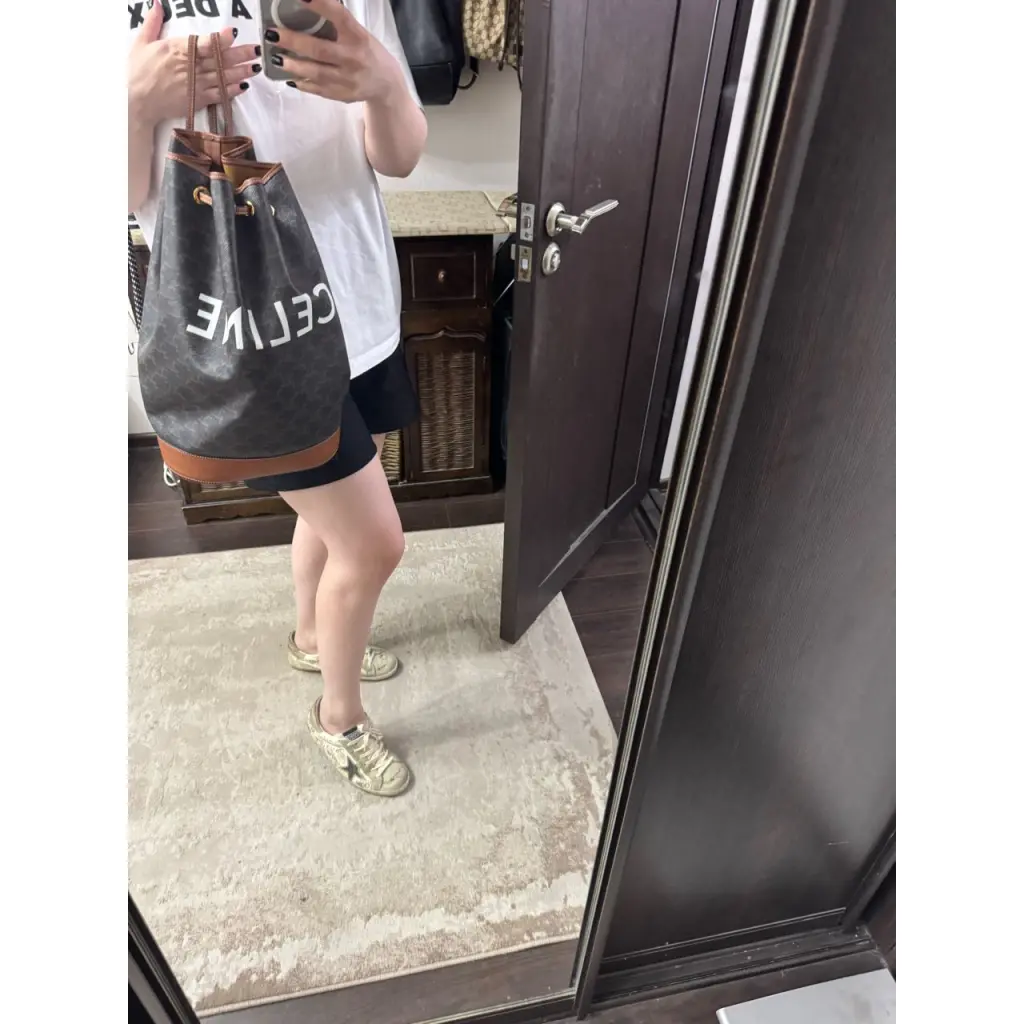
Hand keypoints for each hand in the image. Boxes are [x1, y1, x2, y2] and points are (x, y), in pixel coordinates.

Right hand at [128, 3, 261, 127]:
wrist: (137, 102)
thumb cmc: (138, 71)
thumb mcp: (141, 42)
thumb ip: (153, 23)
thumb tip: (157, 3)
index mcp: (177, 50)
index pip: (203, 43)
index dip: (220, 39)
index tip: (232, 34)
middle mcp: (190, 67)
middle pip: (219, 59)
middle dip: (240, 55)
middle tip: (256, 50)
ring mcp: (196, 84)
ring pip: (223, 77)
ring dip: (241, 72)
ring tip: (256, 67)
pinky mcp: (198, 100)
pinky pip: (219, 94)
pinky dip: (232, 91)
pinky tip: (244, 86)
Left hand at [267, 0, 404, 104]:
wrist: (386, 84)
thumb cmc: (366, 51)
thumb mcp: (357, 33)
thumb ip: (336, 23)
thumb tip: (305, 6)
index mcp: (358, 36)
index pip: (340, 16)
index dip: (321, 5)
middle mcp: (353, 58)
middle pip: (320, 50)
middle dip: (293, 41)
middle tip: (272, 33)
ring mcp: (348, 79)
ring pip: (316, 72)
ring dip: (293, 65)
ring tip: (276, 58)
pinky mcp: (343, 95)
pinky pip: (318, 89)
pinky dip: (302, 83)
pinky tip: (289, 76)